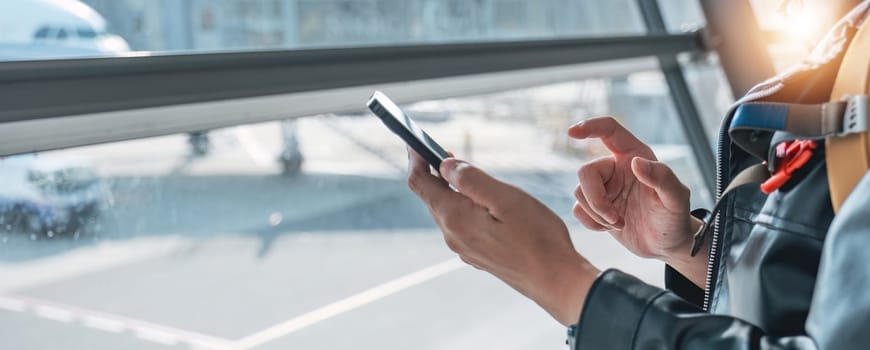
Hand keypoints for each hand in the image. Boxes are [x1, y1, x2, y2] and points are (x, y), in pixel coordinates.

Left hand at [407, 150, 598, 325]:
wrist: (556, 280)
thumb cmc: (537, 237)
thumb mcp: (506, 198)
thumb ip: (471, 180)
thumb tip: (445, 165)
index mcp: (455, 217)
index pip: (420, 183)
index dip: (415, 159)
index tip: (416, 140)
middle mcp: (453, 235)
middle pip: (431, 197)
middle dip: (433, 172)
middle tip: (444, 150)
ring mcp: (464, 248)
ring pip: (446, 211)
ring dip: (448, 189)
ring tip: (463, 173)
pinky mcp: (476, 254)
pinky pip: (459, 224)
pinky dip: (460, 205)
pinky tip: (479, 201)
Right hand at [569, 117, 705, 285]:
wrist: (667, 245)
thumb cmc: (676, 218)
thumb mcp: (676, 199)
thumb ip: (661, 177)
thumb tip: (636, 163)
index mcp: (635, 155)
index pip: (609, 130)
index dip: (590, 127)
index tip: (572, 133)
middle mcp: (616, 168)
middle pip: (585, 172)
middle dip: (596, 199)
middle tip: (615, 219)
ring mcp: (604, 187)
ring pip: (579, 192)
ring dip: (597, 214)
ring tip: (620, 223)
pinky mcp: (596, 207)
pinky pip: (578, 209)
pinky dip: (592, 223)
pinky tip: (611, 228)